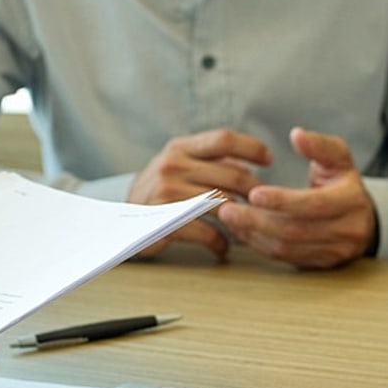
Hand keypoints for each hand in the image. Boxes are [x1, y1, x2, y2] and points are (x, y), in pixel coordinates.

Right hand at [129, 128, 270, 259]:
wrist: (117, 222)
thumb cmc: (158, 193)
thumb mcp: (177, 166)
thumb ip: (209, 160)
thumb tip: (253, 161)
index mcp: (179, 148)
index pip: (223, 139)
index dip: (251, 147)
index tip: (269, 159)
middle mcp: (172, 166)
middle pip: (232, 174)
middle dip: (255, 191)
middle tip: (265, 205)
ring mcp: (167, 193)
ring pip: (224, 204)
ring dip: (242, 219)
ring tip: (249, 228)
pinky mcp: (165, 221)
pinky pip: (207, 232)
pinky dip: (220, 243)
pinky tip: (223, 248)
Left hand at [217, 127, 375, 269]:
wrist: (361, 216)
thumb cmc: (342, 181)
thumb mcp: (338, 157)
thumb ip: (319, 145)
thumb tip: (297, 135)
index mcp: (352, 200)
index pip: (314, 204)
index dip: (283, 200)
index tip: (254, 193)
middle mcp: (348, 230)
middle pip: (296, 230)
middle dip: (258, 221)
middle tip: (227, 209)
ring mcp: (335, 251)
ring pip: (288, 248)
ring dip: (254, 234)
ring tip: (229, 218)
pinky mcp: (321, 264)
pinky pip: (285, 258)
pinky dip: (260, 245)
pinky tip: (242, 230)